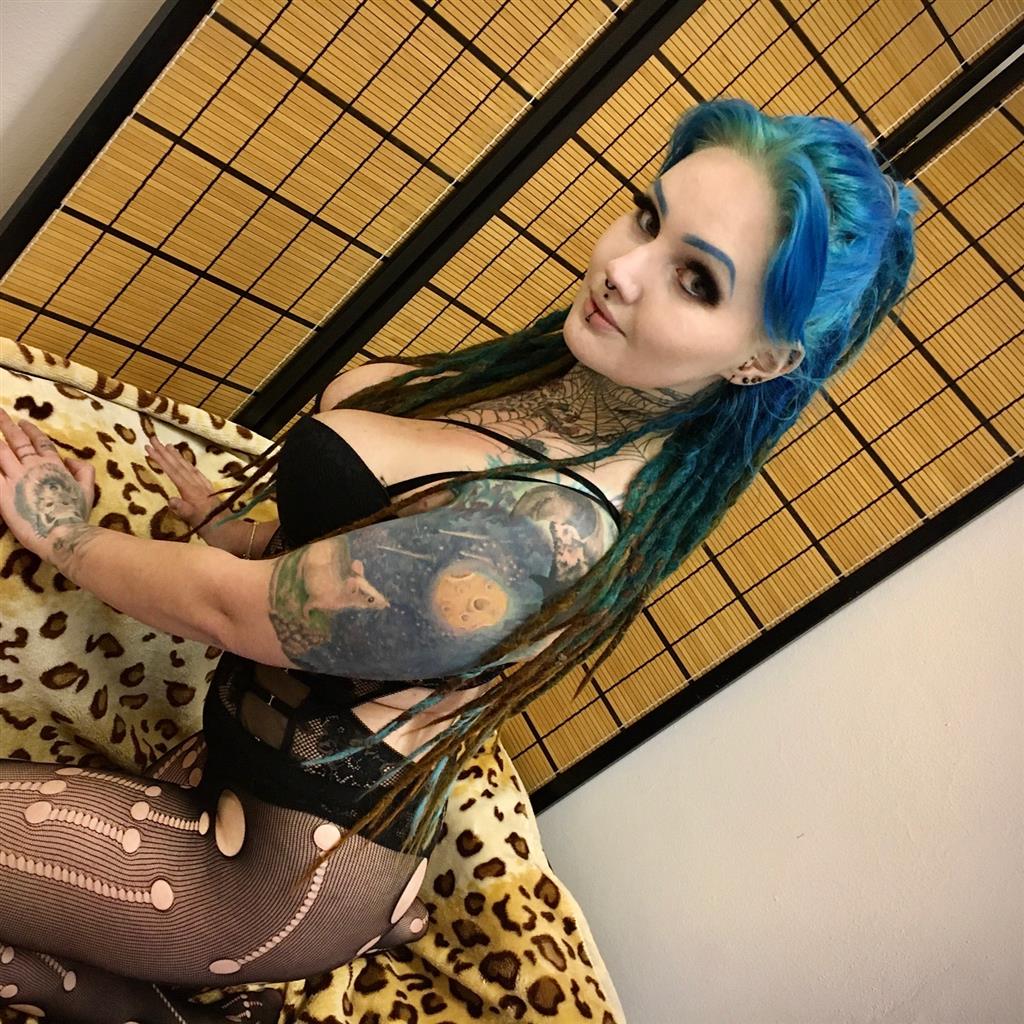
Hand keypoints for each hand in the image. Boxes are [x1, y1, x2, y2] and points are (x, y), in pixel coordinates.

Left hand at [0, 409, 93, 556]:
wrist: (62, 534)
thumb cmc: (76, 516)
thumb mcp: (88, 490)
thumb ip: (83, 470)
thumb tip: (70, 459)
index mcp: (54, 466)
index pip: (40, 442)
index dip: (31, 431)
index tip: (23, 422)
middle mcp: (33, 467)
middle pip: (17, 441)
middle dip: (7, 425)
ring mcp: (16, 478)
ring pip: (1, 452)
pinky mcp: (1, 492)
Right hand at [144, 436, 224, 534]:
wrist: (235, 535)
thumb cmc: (214, 531)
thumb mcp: (198, 523)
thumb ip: (185, 511)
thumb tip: (170, 500)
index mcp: (192, 492)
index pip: (173, 471)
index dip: (160, 459)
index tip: (149, 446)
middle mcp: (198, 487)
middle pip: (179, 466)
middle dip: (165, 452)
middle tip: (153, 438)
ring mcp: (205, 489)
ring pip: (188, 468)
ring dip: (177, 456)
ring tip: (169, 446)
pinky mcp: (210, 493)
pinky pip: (197, 474)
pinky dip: (190, 466)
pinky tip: (189, 465)